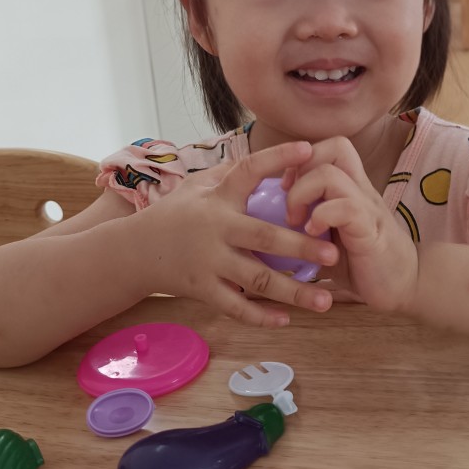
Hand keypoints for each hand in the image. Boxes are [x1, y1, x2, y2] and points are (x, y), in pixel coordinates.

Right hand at [134, 141, 337, 326]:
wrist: (134, 251)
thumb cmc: (173, 213)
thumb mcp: (196, 185)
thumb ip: (230, 173)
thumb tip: (270, 159)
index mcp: (218, 197)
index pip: (249, 171)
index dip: (277, 158)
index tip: (308, 149)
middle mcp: (216, 229)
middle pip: (264, 238)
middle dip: (301, 247)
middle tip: (333, 254)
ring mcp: (209, 262)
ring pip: (257, 281)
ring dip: (294, 292)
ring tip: (326, 300)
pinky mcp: (203, 289)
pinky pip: (236, 307)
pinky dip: (261, 317)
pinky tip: (286, 319)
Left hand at [282, 137, 417, 312]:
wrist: (405, 285)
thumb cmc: (361, 261)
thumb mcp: (329, 234)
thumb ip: (309, 218)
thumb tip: (268, 217)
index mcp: (351, 187)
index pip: (333, 146)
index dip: (303, 158)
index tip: (286, 186)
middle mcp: (361, 190)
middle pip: (336, 146)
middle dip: (302, 168)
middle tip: (290, 202)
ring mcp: (367, 208)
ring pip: (332, 175)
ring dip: (303, 195)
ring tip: (297, 222)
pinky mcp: (371, 231)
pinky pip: (346, 208)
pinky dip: (321, 217)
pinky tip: (314, 236)